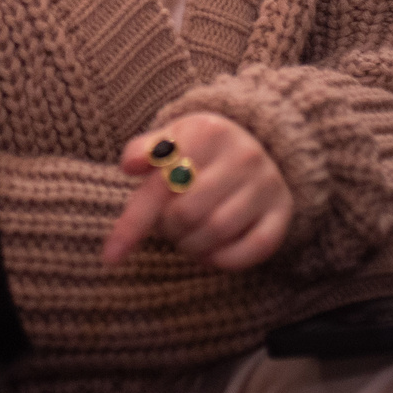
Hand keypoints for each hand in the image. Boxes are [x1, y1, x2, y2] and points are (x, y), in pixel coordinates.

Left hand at [101, 114, 291, 271]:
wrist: (263, 143)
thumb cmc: (204, 149)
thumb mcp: (174, 137)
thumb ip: (145, 150)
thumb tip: (129, 166)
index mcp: (207, 132)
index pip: (160, 186)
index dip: (131, 226)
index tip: (109, 257)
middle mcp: (243, 155)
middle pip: (186, 215)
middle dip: (169, 230)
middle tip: (169, 226)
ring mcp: (266, 184)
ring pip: (217, 234)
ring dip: (193, 247)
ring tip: (188, 237)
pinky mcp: (283, 211)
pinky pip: (252, 250)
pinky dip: (225, 260)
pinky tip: (212, 251)